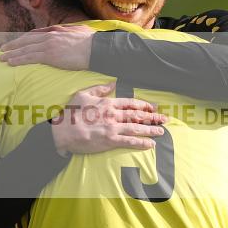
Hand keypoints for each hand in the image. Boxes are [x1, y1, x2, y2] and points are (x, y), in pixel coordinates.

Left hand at [0, 25, 94, 69]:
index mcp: (57, 30)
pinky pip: (29, 57)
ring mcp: (49, 45)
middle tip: (3, 49)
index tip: (18, 42)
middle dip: (14, 44)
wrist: (97, 48)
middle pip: (27, 40)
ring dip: (12, 53)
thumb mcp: (80, 32)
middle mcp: (50, 35)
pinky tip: (10, 62)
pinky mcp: (49, 55)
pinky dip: (18, 59)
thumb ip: (71, 33)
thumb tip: (72, 34)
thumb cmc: (93, 43)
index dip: (25, 39)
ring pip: (25, 49)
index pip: (36, 34)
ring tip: (2, 58)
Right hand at [50, 83, 166, 154]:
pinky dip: (142, 142)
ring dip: (151, 129)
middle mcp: (113, 114)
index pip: (131, 103)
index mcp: (108, 103)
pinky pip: (130, 141)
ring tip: (161, 131)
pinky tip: (151, 144)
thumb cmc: (71, 113)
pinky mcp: (110, 141)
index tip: (152, 107)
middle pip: (138, 115)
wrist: (63, 131)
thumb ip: (99, 89)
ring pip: (137, 127)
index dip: (144, 105)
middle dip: (153, 117)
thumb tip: (112, 84)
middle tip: (164, 119)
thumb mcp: (83, 95)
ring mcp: (113, 128)